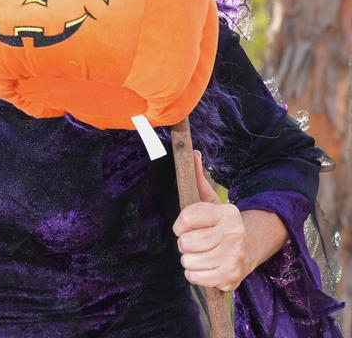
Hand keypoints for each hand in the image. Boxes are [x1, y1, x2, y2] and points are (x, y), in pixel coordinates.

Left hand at [173, 151, 246, 291]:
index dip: (180, 225)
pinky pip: (196, 278)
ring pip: (188, 262)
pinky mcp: (232, 277)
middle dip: (185, 244)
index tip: (186, 226)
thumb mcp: (209, 200)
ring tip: (203, 254)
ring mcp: (235, 256)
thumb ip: (197, 177)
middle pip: (185, 243)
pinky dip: (195, 275)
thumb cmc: (220, 223)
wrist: (250, 246)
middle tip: (197, 242)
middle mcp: (234, 233)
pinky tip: (206, 267)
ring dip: (190, 260)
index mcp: (226, 212)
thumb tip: (191, 153)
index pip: (185, 218)